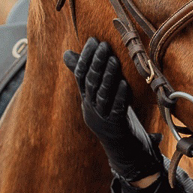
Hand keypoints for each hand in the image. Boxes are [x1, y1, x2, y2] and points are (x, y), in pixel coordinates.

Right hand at [63, 37, 164, 183]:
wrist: (123, 151)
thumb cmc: (111, 117)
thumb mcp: (98, 96)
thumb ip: (85, 75)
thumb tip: (66, 54)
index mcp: (86, 99)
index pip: (81, 76)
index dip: (85, 58)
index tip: (93, 41)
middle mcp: (91, 108)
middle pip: (90, 83)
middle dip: (96, 63)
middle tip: (103, 46)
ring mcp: (103, 118)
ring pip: (102, 95)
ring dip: (108, 77)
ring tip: (113, 60)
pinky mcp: (117, 127)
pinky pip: (117, 110)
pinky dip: (120, 96)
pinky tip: (125, 84)